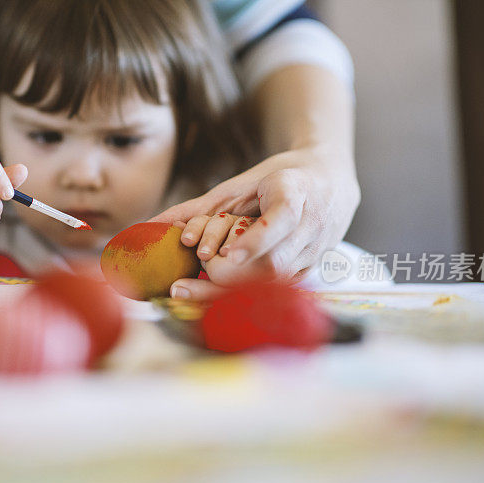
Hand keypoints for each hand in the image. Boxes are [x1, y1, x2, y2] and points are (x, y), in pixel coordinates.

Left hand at [155, 145, 359, 300]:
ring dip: (226, 293)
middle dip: (224, 277)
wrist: (331, 182)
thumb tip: (151, 225)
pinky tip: (208, 303)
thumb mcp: (243, 181)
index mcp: (296, 196)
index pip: (279, 221)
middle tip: (180, 285)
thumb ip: (199, 206)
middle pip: (270, 264)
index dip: (254, 241)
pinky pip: (274, 291)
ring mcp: (312, 255)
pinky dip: (239, 297)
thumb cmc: (280, 178)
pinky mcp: (308, 272)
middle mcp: (309, 229)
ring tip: (184, 295)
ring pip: (272, 284)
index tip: (225, 256)